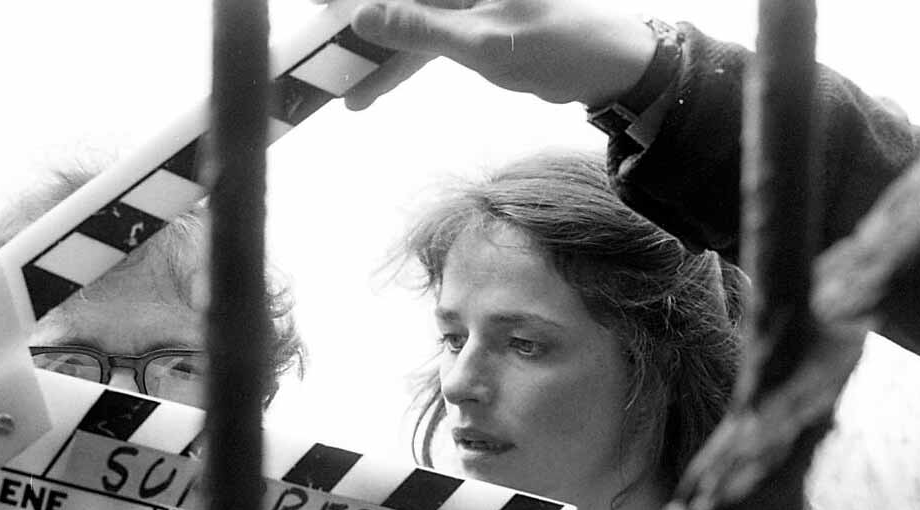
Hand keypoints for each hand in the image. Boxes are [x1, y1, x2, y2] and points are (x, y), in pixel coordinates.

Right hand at [321, 0, 659, 110]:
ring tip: (336, 86)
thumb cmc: (558, 46)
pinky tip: (366, 91)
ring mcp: (463, 0)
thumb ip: (419, 27)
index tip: (318, 11)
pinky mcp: (467, 20)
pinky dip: (396, 64)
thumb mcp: (482, 44)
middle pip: (397, 1)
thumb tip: (362, 14)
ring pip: (404, 19)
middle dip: (355, 21)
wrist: (607, 67)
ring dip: (371, 53)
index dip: (355, 1)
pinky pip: (420, 38)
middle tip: (312, 45)